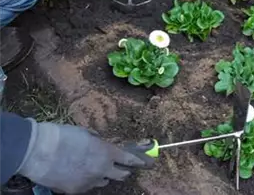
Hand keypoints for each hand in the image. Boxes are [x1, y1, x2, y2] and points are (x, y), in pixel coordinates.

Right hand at [17, 121, 154, 193]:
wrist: (37, 151)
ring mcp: (90, 182)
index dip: (139, 161)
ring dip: (103, 176)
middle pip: (121, 175)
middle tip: (121, 167)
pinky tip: (76, 173)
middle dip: (123, 171)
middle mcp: (102, 169)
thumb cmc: (61, 136)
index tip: (147, 162)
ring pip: (104, 182)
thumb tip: (100, 143)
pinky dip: (86, 181)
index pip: (130, 159)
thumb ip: (97, 141)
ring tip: (93, 169)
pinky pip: (87, 186)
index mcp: (107, 152)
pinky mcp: (77, 190)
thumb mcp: (84, 133)